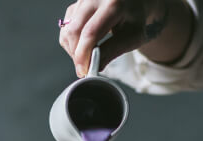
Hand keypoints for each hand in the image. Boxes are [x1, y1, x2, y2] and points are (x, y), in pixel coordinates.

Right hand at [59, 0, 192, 76]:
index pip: (90, 32)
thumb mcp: (132, 37)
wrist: (134, 3)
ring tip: (87, 56)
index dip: (83, 54)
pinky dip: (71, 41)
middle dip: (77, 54)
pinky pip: (66, 26)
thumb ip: (113, 51)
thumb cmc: (136, 20)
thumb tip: (94, 67)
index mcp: (113, 4)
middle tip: (84, 67)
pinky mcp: (77, 4)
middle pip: (74, 30)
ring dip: (73, 49)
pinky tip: (83, 46)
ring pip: (68, 29)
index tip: (83, 71)